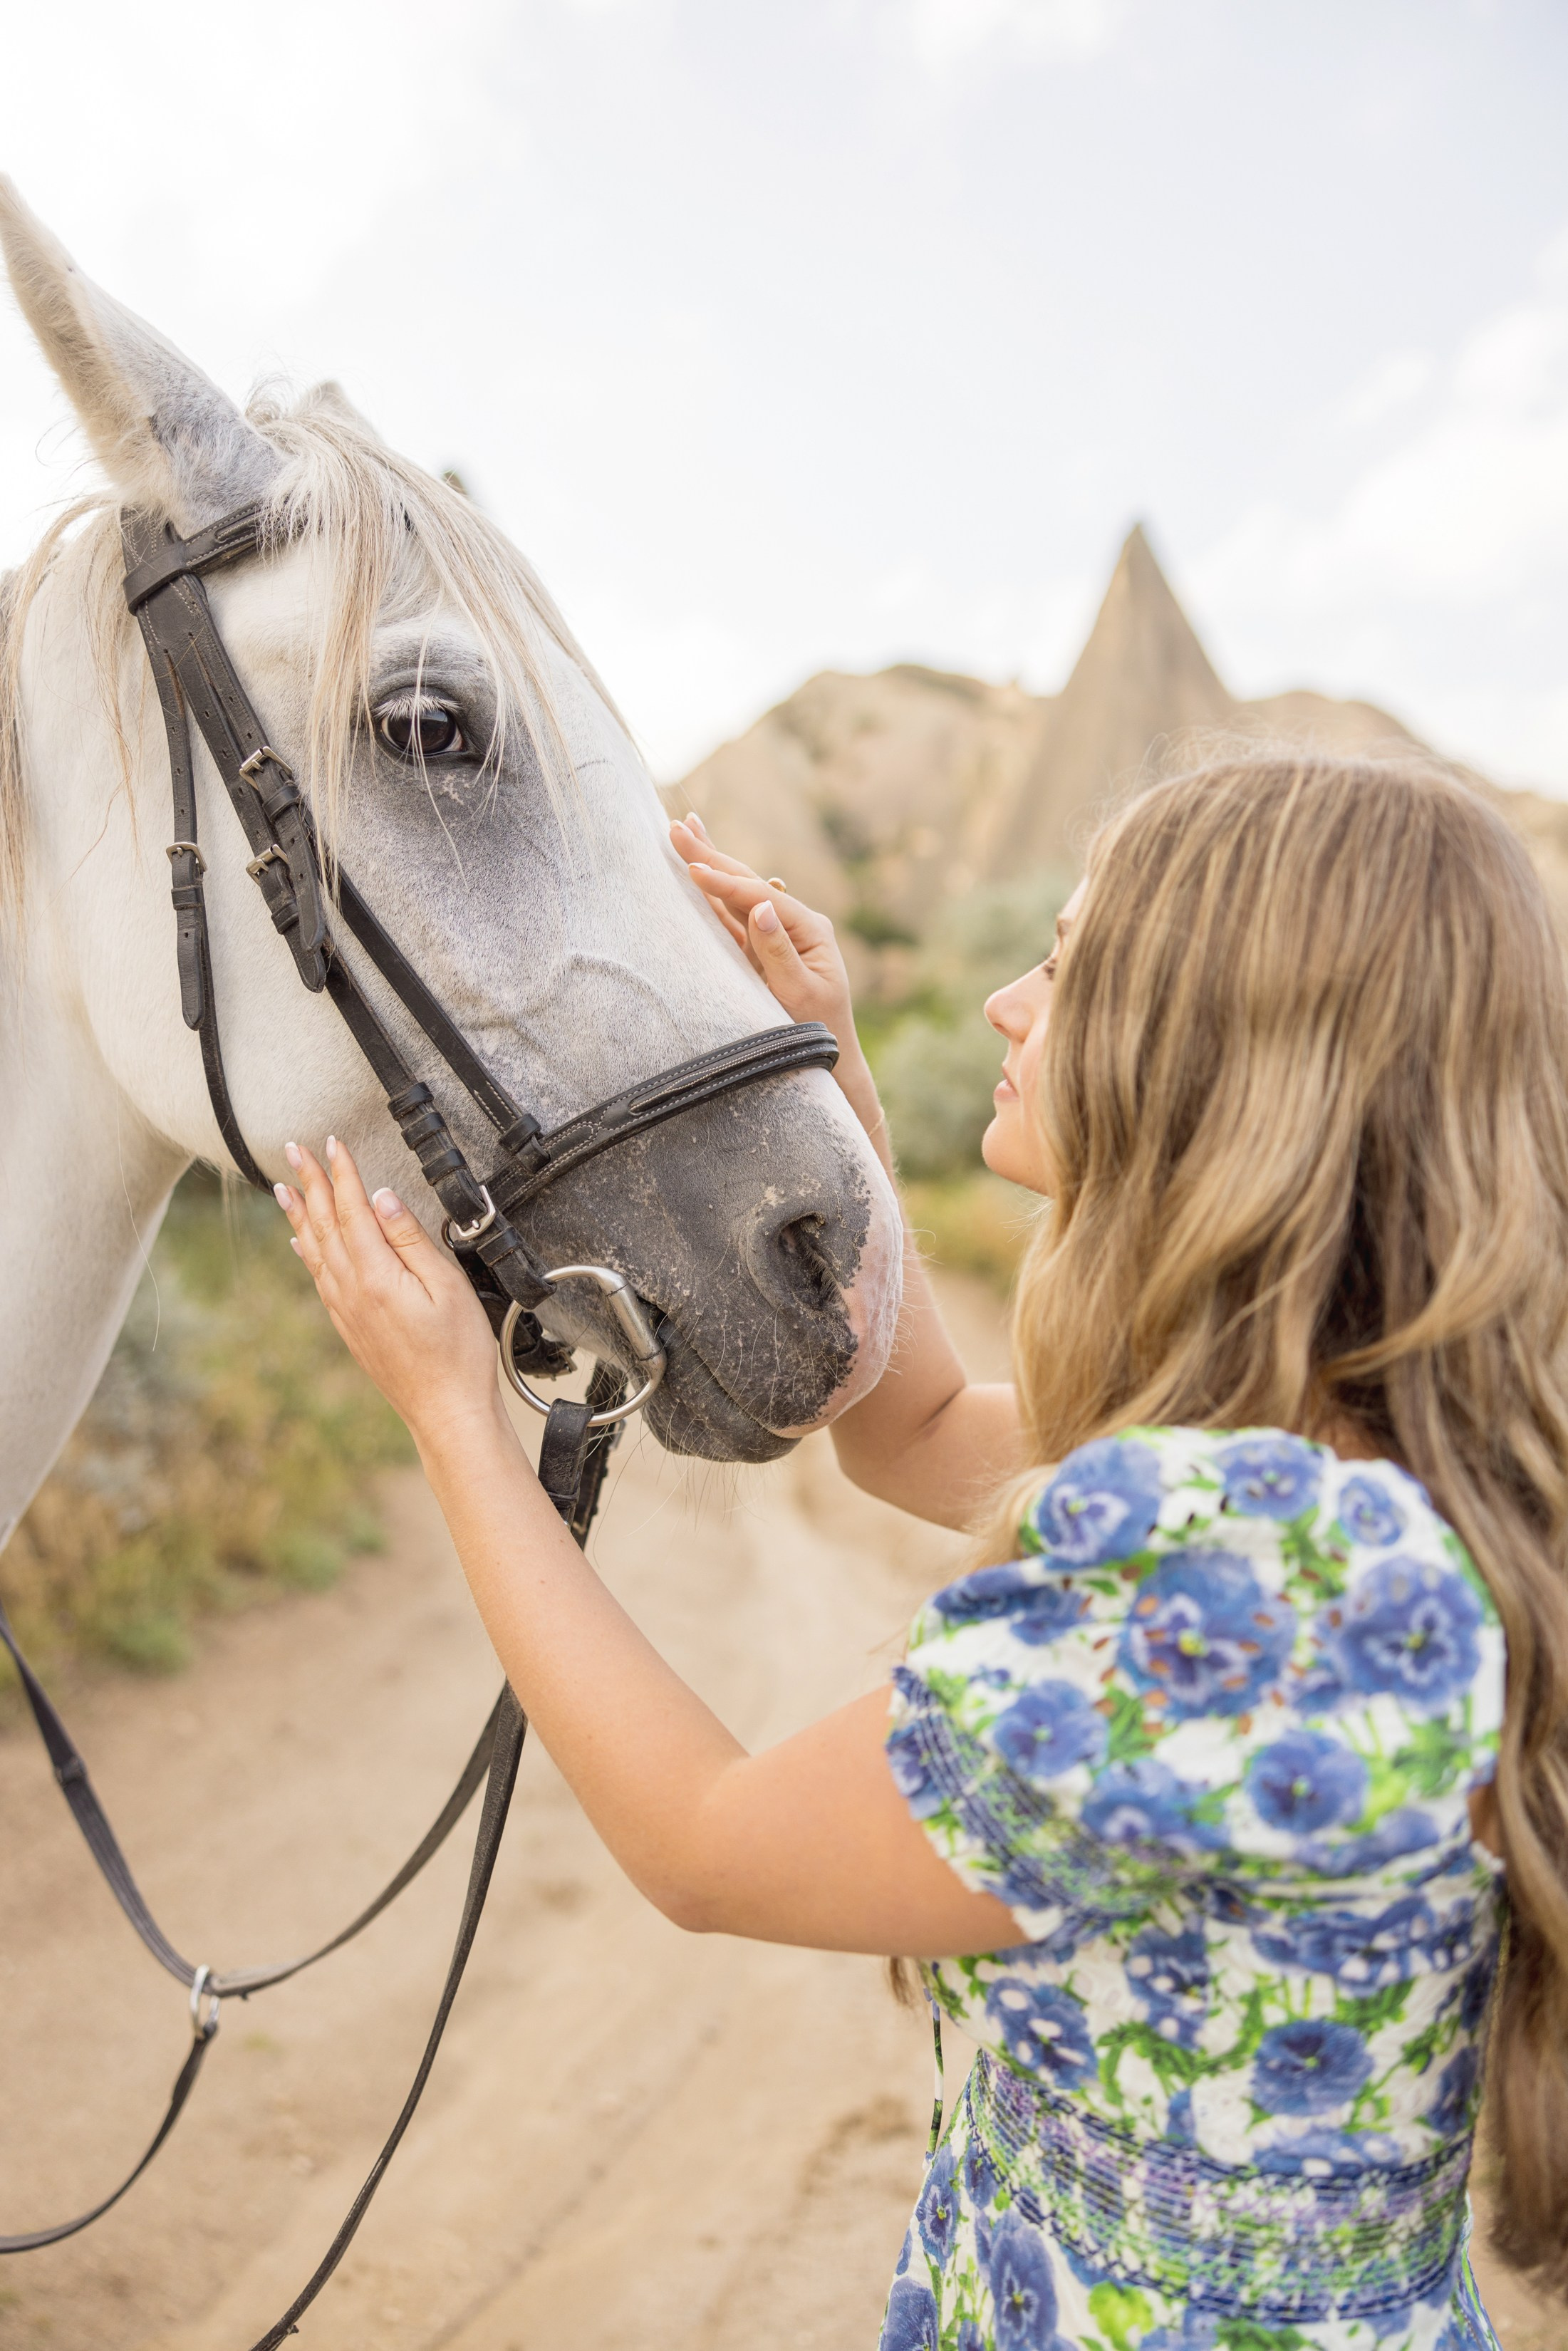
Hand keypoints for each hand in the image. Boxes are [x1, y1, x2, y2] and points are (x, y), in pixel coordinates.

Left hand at [274, 1137, 504, 1451]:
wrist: (445, 1411)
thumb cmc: (458, 1353)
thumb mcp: (447, 1287)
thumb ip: (410, 1239)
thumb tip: (381, 1199)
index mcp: (376, 1276)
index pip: (353, 1210)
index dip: (342, 1173)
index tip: (332, 1143)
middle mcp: (351, 1291)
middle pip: (325, 1224)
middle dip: (310, 1183)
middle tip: (294, 1149)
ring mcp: (345, 1310)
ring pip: (314, 1249)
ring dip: (299, 1214)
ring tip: (284, 1186)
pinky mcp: (348, 1327)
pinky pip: (318, 1277)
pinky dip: (306, 1251)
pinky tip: (300, 1242)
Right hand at [670, 813, 856, 1038]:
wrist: (831, 1060)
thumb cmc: (818, 1030)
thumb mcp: (801, 994)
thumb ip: (779, 952)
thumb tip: (763, 905)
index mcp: (809, 929)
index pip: (760, 898)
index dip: (725, 883)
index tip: (694, 868)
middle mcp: (794, 924)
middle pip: (747, 884)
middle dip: (712, 856)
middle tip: (678, 827)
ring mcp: (777, 936)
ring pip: (737, 895)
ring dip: (712, 866)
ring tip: (687, 834)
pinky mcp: (761, 951)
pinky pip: (733, 918)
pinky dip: (715, 895)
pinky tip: (705, 873)